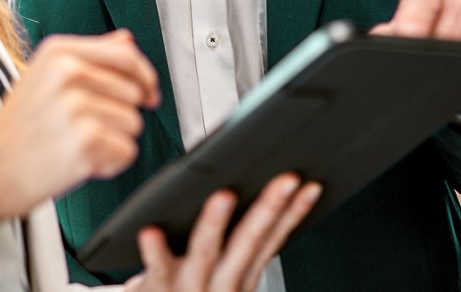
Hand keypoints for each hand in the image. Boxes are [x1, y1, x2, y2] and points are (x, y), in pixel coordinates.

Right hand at [0, 30, 159, 221]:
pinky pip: (126, 151)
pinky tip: (80, 161)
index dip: (145, 77)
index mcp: (59, 51)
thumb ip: (90, 55)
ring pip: (133, 124)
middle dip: (120, 115)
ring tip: (77, 144)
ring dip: (114, 141)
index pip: (126, 55)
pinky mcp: (84, 141)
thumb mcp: (46, 76)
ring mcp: (75, 106)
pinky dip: (110, 164)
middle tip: (82, 128)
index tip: (149, 93)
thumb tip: (126, 39)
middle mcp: (68, 73)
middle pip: (135, 92)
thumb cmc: (19, 128)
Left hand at [124, 174, 321, 291]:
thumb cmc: (192, 290)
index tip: (310, 186)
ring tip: (223, 195)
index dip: (294, 214)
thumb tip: (251, 189)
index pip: (272, 238)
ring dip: (216, 223)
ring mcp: (192, 285)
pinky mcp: (159, 287)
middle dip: (269, 209)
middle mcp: (224, 282)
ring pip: (207, 252)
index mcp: (243, 275)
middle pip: (249, 241)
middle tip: (285, 179)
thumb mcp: (227, 273)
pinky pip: (158, 267)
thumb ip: (239, 242)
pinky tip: (150, 230)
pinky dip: (155, 250)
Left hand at [369, 0, 460, 112]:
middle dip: (437, 55)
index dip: (415, 19)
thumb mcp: (395, 37)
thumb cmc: (414, 43)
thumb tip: (378, 49)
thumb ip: (384, 38)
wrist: (445, 51)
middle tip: (426, 72)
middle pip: (453, 29)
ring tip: (446, 83)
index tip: (408, 36)